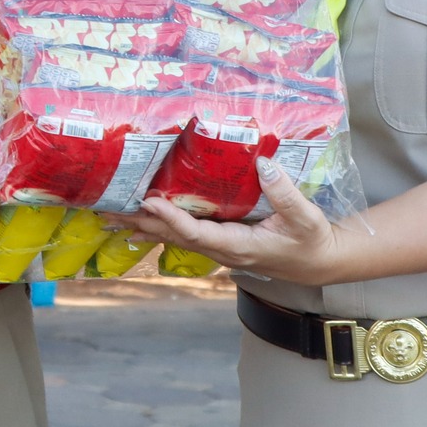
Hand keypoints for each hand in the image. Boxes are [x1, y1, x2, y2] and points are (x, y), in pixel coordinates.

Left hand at [117, 157, 345, 283]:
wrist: (319, 262)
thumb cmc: (313, 241)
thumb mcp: (305, 217)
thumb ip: (284, 193)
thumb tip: (262, 164)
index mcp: (240, 246)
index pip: (198, 234)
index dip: (172, 218)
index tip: (150, 200)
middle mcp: (223, 251)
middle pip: (175, 236)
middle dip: (141, 222)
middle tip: (108, 210)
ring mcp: (220, 248)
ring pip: (175, 237)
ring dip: (143, 226)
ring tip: (110, 217)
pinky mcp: (221, 242)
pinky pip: (184, 235)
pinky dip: (159, 227)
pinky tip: (139, 225)